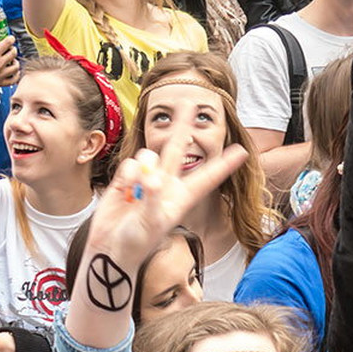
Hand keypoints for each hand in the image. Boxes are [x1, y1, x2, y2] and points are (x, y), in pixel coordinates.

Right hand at [0, 36, 19, 96]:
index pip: (7, 43)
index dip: (11, 39)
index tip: (11, 38)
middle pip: (13, 53)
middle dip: (13, 49)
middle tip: (10, 48)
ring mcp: (0, 75)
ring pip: (16, 67)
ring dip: (15, 62)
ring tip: (12, 60)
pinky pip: (14, 80)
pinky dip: (16, 75)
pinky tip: (14, 73)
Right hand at [85, 131, 248, 266]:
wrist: (109, 247)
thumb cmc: (136, 242)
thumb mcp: (151, 223)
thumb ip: (154, 199)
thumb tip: (154, 179)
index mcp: (182, 198)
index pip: (208, 177)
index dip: (224, 164)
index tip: (242, 150)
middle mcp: (167, 185)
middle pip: (177, 149)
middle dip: (183, 127)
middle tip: (190, 104)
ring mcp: (146, 180)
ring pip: (150, 156)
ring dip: (145, 166)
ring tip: (139, 190)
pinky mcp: (126, 179)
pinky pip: (131, 164)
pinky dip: (128, 176)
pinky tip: (124, 191)